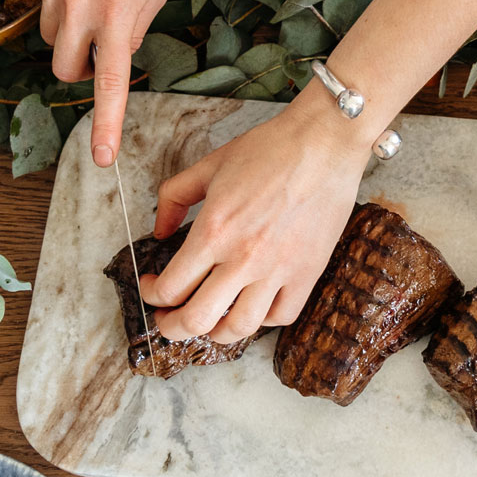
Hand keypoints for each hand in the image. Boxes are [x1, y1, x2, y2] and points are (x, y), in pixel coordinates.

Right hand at [27, 0, 169, 165]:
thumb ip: (135, 25)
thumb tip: (113, 52)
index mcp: (118, 11)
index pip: (109, 83)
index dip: (105, 124)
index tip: (101, 159)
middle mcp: (78, 3)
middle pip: (63, 68)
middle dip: (78, 70)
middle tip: (98, 52)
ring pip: (50, 36)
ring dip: (69, 33)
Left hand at [141, 100, 371, 344]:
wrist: (324, 143)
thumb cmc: (270, 149)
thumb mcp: (209, 165)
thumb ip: (174, 197)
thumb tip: (158, 230)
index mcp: (213, 230)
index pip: (170, 287)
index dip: (152, 295)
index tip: (153, 287)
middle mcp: (243, 258)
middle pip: (196, 319)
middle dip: (172, 327)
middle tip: (168, 320)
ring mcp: (277, 270)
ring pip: (238, 328)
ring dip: (214, 333)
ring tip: (208, 322)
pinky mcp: (307, 273)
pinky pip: (280, 316)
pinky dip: (261, 320)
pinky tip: (252, 306)